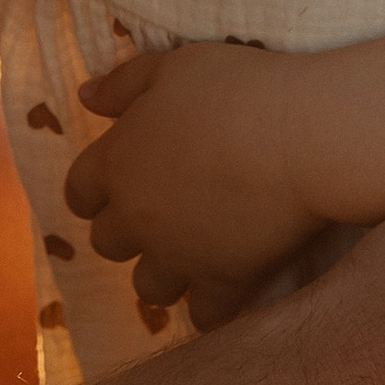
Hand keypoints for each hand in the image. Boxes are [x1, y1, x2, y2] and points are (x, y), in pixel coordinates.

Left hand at [64, 42, 318, 326]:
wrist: (305, 136)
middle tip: (164, 214)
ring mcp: (179, 255)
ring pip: (148, 287)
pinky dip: (212, 308)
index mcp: (118, 162)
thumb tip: (85, 97)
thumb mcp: (173, 67)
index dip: (96, 192)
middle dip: (129, 232)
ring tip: (193, 254)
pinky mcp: (225, 282)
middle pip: (107, 243)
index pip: (79, 192)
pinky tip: (227, 288)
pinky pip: (205, 317)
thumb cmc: (239, 90)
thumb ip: (123, 83)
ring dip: (164, 273)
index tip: (118, 187)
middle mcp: (138, 216)